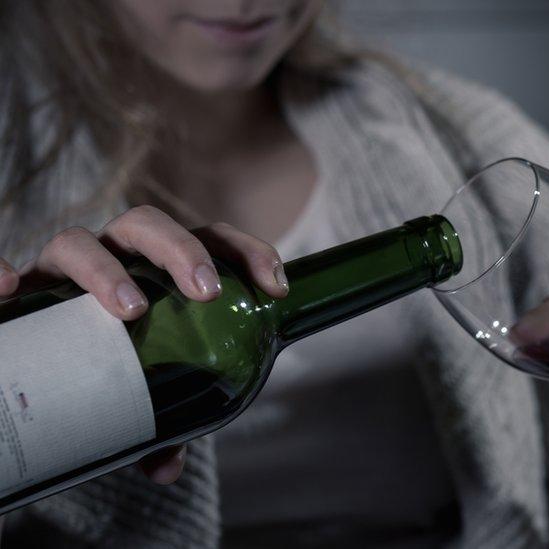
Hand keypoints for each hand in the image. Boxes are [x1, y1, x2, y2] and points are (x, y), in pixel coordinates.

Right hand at [12, 205, 289, 484]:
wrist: (44, 372)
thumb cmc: (113, 372)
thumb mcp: (146, 397)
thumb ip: (162, 425)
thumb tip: (165, 469)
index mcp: (159, 268)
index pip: (211, 238)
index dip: (247, 251)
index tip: (274, 287)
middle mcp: (112, 255)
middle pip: (147, 225)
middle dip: (182, 250)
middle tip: (205, 294)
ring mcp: (63, 269)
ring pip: (79, 242)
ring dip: (105, 269)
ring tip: (129, 309)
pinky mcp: (23, 290)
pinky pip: (3, 267)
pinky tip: (10, 291)